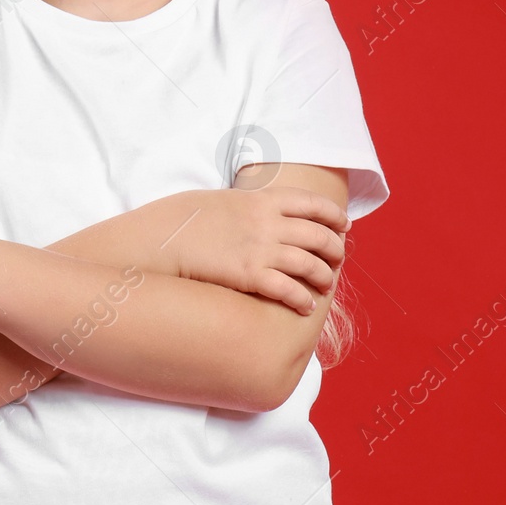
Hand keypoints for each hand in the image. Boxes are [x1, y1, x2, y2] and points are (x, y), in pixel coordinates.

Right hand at [167, 185, 348, 314]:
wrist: (162, 237)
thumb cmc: (185, 218)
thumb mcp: (223, 199)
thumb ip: (249, 205)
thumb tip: (261, 209)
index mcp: (262, 198)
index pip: (312, 203)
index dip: (333, 215)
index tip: (343, 225)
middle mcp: (267, 222)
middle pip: (318, 234)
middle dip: (335, 248)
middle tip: (339, 258)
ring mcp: (260, 248)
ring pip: (311, 263)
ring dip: (324, 276)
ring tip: (326, 285)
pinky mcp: (250, 275)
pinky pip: (289, 289)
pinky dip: (302, 299)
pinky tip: (305, 306)